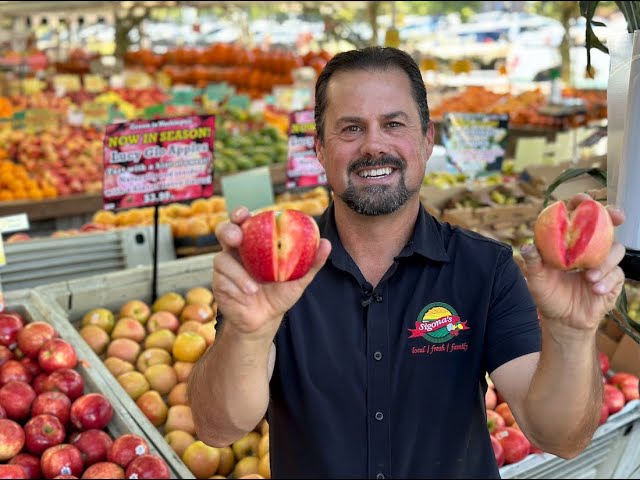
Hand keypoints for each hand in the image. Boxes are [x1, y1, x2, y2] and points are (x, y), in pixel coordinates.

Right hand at [212, 207, 331, 340]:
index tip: (244, 214)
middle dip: (227, 231)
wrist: (265, 320)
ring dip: (237, 273)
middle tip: (236, 238)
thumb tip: (326, 243)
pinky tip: (247, 295)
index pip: (245, 222)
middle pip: (223, 231)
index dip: (240, 214)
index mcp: (254, 242)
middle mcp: (237, 251)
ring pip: (222, 259)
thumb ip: (311, 262)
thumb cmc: (280, 293)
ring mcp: (226, 267)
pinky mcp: (219, 283)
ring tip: (253, 289)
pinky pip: (222, 280)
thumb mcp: (298, 279)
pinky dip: (236, 287)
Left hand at [521, 194, 625, 331]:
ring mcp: (603, 263)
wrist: (562, 320)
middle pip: (606, 225)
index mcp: (570, 243)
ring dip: (605, 261)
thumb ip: (533, 262)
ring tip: (589, 277)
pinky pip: (617, 274)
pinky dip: (607, 280)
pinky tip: (595, 288)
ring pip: (615, 250)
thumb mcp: (536, 278)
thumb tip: (527, 247)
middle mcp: (588, 249)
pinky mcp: (613, 280)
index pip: (578, 217)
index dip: (582, 204)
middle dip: (612, 215)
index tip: (583, 200)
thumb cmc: (547, 294)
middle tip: (614, 215)